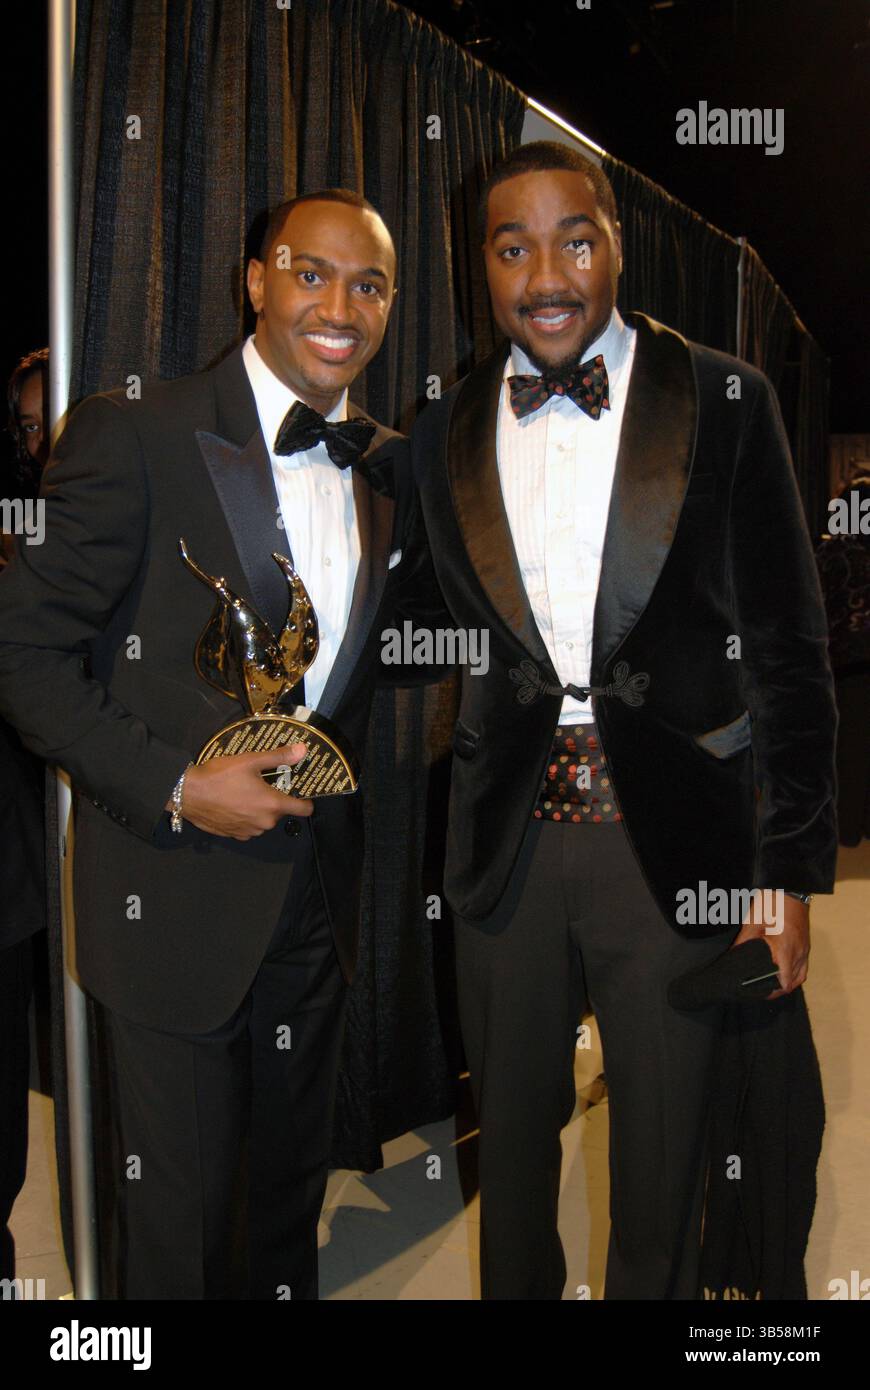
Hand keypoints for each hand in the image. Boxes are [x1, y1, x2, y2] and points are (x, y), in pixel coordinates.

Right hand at [166, 744, 312, 840]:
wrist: (188, 794)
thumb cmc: (219, 776)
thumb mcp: (250, 761)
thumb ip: (278, 757)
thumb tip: (302, 751)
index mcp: (273, 805)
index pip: (303, 809)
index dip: (306, 800)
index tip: (301, 792)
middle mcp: (264, 823)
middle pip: (281, 812)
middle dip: (275, 800)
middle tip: (263, 784)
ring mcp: (249, 831)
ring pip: (264, 820)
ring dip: (259, 809)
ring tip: (245, 792)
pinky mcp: (235, 835)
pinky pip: (249, 826)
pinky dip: (246, 817)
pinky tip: (234, 803)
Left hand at [730, 893, 809, 998]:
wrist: (790, 888)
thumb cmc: (771, 903)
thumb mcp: (753, 922)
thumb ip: (744, 942)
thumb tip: (734, 956)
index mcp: (785, 948)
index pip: (784, 981)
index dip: (773, 991)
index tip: (759, 993)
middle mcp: (799, 952)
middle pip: (792, 983)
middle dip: (778, 990)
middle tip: (761, 991)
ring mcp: (805, 949)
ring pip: (800, 977)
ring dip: (788, 984)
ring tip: (772, 985)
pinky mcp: (807, 945)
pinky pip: (803, 967)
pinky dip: (795, 974)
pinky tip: (783, 973)